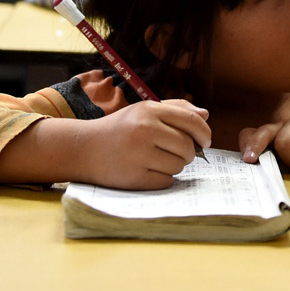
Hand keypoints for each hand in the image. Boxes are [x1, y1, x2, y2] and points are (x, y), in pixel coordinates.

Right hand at [76, 99, 211, 188]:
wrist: (83, 148)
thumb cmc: (120, 128)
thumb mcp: (144, 111)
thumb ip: (176, 109)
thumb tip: (206, 115)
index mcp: (149, 110)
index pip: (191, 121)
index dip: (204, 133)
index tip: (206, 142)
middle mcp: (144, 130)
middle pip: (187, 146)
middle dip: (188, 152)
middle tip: (176, 153)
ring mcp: (138, 154)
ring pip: (179, 165)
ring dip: (174, 166)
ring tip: (157, 160)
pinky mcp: (133, 177)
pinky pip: (166, 181)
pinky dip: (162, 178)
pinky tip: (148, 171)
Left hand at [239, 116, 289, 173]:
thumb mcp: (283, 171)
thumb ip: (268, 166)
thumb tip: (247, 171)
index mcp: (271, 137)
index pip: (249, 133)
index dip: (246, 145)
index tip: (246, 161)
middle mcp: (282, 127)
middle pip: (262, 131)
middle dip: (255, 146)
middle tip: (252, 161)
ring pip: (283, 140)